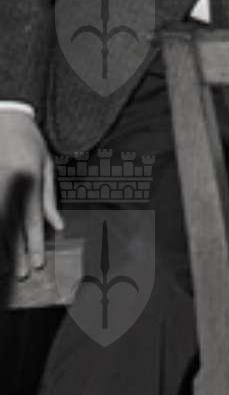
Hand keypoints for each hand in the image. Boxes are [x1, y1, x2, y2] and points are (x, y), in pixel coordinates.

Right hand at [0, 111, 62, 281]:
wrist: (7, 118)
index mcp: (30, 182)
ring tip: (5, 269)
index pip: (33, 221)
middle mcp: (12, 187)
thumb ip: (49, 198)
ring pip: (0, 224)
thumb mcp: (46, 165)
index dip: (35, 245)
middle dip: (17, 254)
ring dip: (2, 248)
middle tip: (21, 276)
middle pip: (14, 229)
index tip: (36, 265)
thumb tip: (57, 226)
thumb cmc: (30, 141)